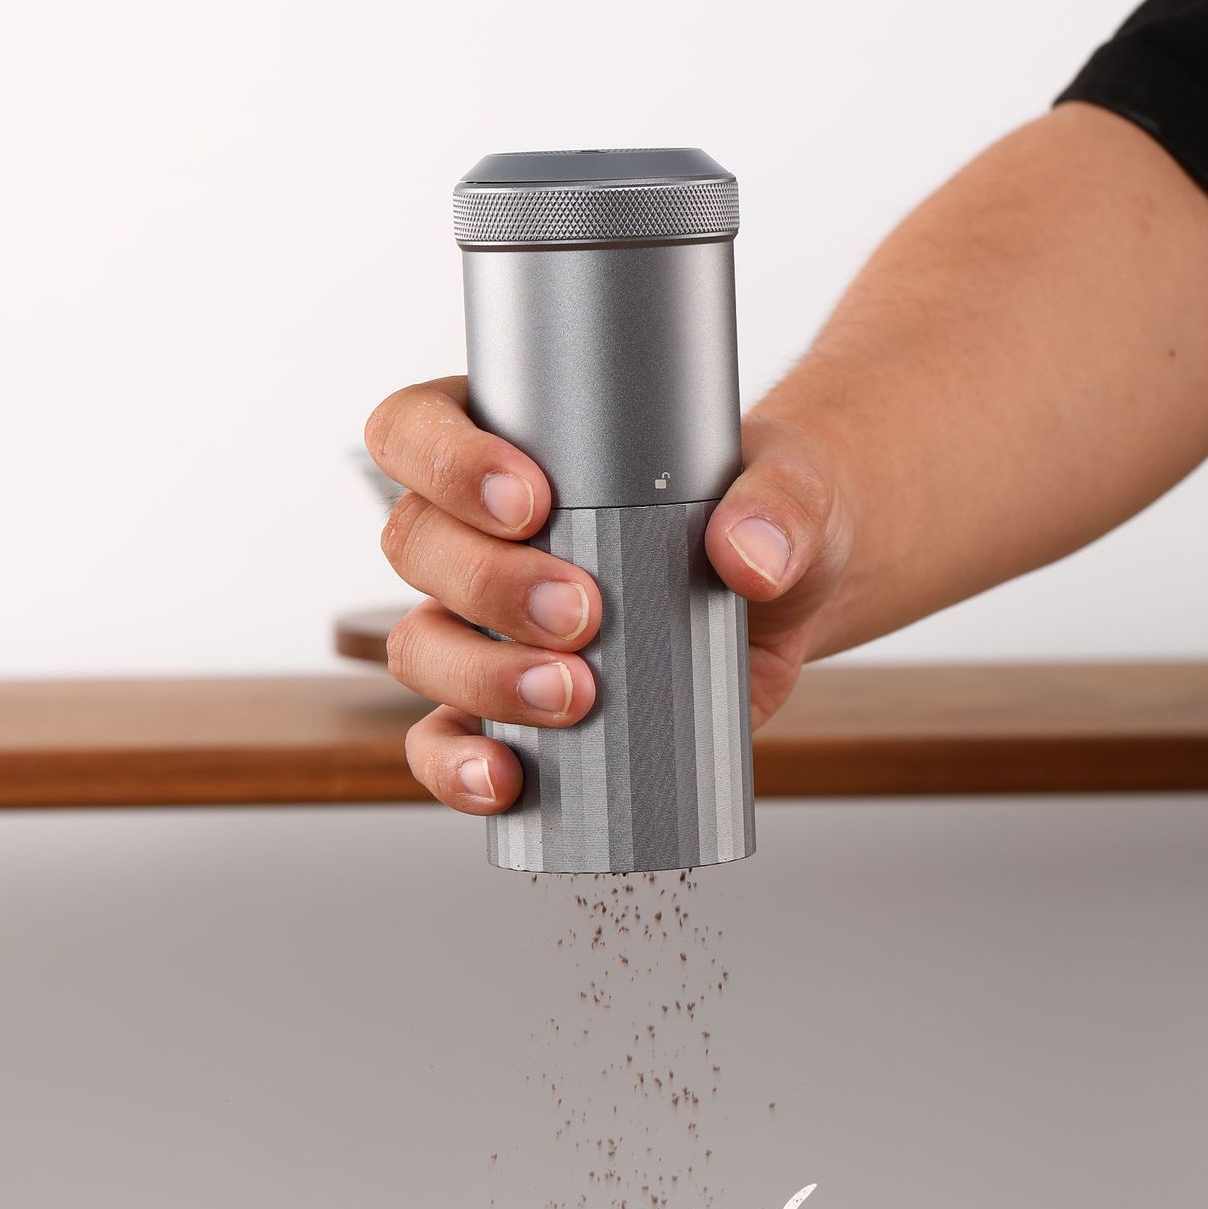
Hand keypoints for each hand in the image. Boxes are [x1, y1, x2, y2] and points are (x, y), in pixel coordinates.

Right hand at [365, 377, 851, 814]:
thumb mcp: (790, 486)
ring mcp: (483, 625)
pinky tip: (508, 780)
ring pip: (421, 646)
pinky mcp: (510, 707)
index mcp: (509, 442)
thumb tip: (747, 558)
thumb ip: (780, 505)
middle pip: (415, 544)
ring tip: (576, 694)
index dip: (443, 462)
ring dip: (481, 677)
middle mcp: (475, 532)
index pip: (417, 428)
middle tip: (582, 611)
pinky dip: (458, 765)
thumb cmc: (763, 513)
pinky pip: (443, 742)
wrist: (792, 594)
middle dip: (487, 584)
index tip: (530, 501)